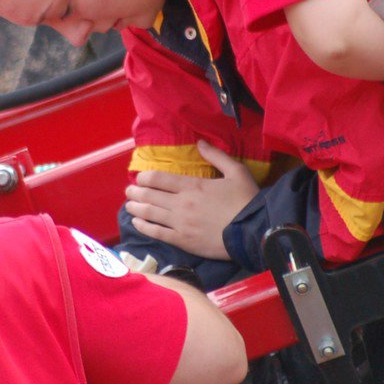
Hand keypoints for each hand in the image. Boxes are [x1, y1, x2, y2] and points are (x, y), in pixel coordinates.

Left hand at [125, 141, 259, 259]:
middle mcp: (181, 203)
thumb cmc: (246, 200)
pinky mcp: (183, 241)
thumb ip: (216, 156)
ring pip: (150, 214)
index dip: (145, 177)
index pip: (159, 179)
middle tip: (129, 191)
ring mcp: (180, 224)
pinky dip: (144, 227)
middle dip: (135, 192)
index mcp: (192, 185)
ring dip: (135, 208)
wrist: (254, 232)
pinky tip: (137, 223)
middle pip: (150, 195)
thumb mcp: (236, 171)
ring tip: (128, 205)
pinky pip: (157, 233)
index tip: (140, 178)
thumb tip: (200, 142)